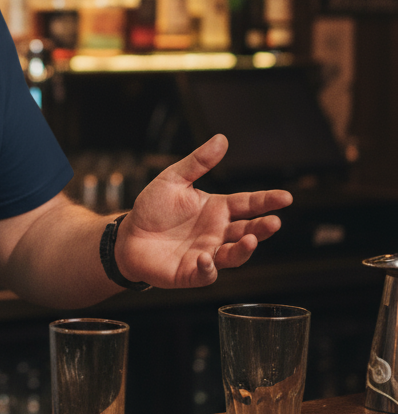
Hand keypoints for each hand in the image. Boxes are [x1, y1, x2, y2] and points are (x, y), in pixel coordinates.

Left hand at [114, 134, 291, 288]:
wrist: (128, 236)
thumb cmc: (152, 209)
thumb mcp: (173, 179)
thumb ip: (198, 162)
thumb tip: (221, 139)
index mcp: (217, 209)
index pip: (248, 204)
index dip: (267, 201)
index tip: (286, 197)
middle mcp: (218, 233)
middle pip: (248, 231)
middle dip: (263, 228)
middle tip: (274, 222)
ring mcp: (207, 254)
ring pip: (234, 255)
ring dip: (244, 249)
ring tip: (250, 240)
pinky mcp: (191, 273)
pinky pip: (206, 274)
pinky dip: (209, 268)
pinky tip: (206, 258)